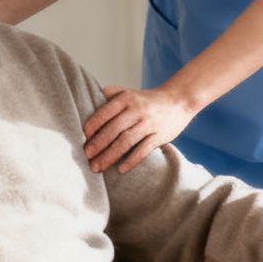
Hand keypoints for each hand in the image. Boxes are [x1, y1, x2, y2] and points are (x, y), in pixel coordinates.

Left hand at [82, 84, 198, 173]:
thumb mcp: (130, 92)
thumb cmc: (149, 100)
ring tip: (98, 166)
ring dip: (110, 156)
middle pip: (113, 129)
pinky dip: (131, 160)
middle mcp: (137, 110)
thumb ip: (112, 93)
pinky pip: (143, 150)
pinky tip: (121, 169)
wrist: (179, 101)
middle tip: (86, 156)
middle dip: (98, 144)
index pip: (105, 113)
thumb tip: (92, 96)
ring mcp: (149, 123)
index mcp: (126, 99)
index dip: (93, 126)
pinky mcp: (160, 135)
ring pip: (126, 141)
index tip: (83, 138)